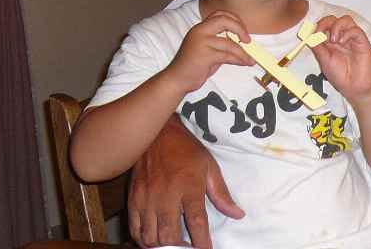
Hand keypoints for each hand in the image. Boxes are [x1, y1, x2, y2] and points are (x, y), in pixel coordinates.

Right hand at [128, 115, 244, 248]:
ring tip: (172, 246)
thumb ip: (221, 194)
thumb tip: (237, 214)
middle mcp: (166, 196)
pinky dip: (143, 240)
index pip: (196, 223)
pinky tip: (153, 240)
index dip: (202, 242)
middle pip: (170, 236)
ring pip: (150, 237)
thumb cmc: (186, 150)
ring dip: (162, 246)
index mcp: (188, 187)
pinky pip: (135, 229)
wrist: (158, 133)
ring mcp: (147, 199)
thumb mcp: (209, 167)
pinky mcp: (133, 199)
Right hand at [166, 10, 253, 92]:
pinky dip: (239, 59)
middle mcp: (200, 31)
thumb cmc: (193, 66)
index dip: (235, 19)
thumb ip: (221, 42)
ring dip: (243, 52)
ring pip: (229, 43)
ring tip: (250, 59)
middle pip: (224, 20)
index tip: (243, 31)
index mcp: (200, 28)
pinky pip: (227, 56)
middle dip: (240, 28)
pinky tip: (244, 63)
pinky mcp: (204, 56)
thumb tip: (243, 42)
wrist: (177, 79)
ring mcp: (201, 43)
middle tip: (247, 40)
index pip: (219, 14)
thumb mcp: (207, 49)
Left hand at [312, 15, 370, 102]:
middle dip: (325, 22)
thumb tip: (309, 36)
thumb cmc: (341, 76)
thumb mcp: (324, 61)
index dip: (317, 26)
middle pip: (334, 19)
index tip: (312, 34)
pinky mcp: (362, 41)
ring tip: (334, 40)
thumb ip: (318, 48)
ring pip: (346, 20)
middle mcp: (341, 37)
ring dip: (336, 26)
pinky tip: (342, 42)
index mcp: (330, 42)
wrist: (355, 88)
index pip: (324, 26)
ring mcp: (352, 38)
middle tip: (320, 32)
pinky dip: (347, 33)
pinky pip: (355, 30)